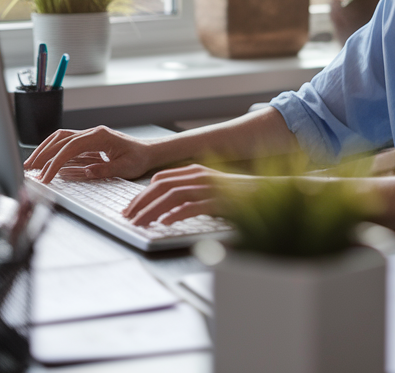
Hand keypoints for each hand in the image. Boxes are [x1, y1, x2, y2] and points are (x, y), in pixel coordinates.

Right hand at [23, 126, 155, 183]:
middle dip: (42, 154)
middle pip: (60, 139)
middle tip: (27, 168)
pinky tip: (45, 160)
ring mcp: (89, 135)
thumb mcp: (125, 168)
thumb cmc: (139, 159)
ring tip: (31, 164)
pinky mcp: (88, 141)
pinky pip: (66, 142)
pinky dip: (53, 150)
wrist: (149, 151)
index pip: (70, 148)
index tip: (45, 177)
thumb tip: (85, 172)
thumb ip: (105, 170)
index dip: (54, 162)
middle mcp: (92, 132)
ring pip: (60, 138)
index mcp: (100, 136)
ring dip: (44, 149)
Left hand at [121, 164, 257, 226]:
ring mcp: (210, 187)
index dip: (142, 193)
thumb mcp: (209, 190)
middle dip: (140, 202)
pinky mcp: (220, 201)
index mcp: (195, 171)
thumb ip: (190, 193)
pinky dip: (176, 214)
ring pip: (172, 195)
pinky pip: (193, 206)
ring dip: (152, 210)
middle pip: (161, 186)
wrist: (266, 193)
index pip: (160, 179)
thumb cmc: (237, 195)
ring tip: (140, 223)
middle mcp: (199, 175)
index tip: (131, 208)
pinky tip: (165, 223)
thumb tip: (165, 208)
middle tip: (128, 218)